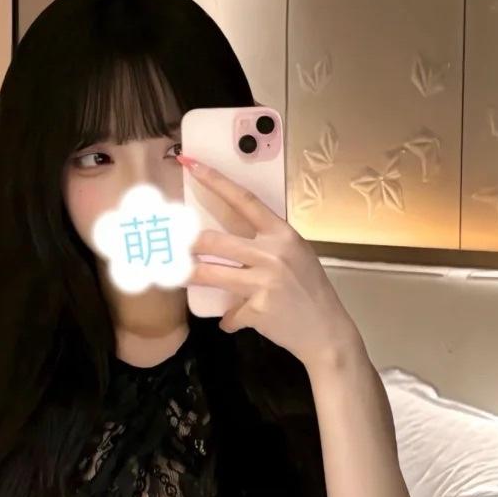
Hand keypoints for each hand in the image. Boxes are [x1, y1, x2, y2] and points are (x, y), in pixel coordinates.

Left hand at [177, 154, 363, 372]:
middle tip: (170, 244)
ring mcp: (264, 282)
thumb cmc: (309, 290)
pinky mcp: (257, 310)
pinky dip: (229, 320)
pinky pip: (229, 314)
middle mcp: (272, 253)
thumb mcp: (295, 255)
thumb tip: (229, 240)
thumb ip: (267, 243)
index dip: (215, 181)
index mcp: (282, 234)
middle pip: (214, 241)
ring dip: (188, 276)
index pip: (243, 200)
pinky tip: (233, 322)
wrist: (327, 331)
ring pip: (210, 274)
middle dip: (187, 243)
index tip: (191, 165)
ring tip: (175, 275)